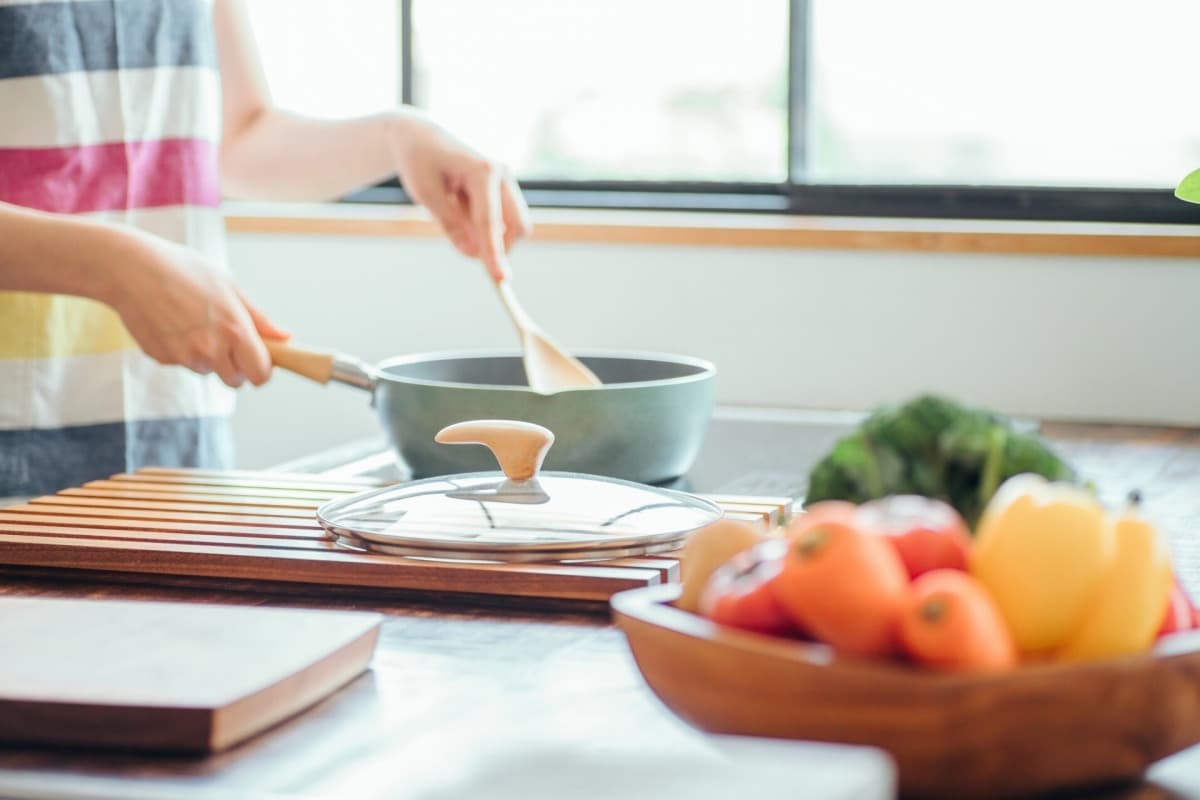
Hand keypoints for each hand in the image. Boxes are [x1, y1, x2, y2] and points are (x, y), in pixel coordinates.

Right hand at [102, 229, 287, 387]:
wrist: (130, 269)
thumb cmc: (183, 270)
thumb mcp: (228, 286)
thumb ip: (258, 318)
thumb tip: (284, 337)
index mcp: (235, 331)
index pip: (261, 375)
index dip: (262, 370)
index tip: (259, 360)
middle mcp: (211, 350)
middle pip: (235, 381)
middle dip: (235, 366)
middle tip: (225, 339)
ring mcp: (184, 357)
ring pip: (206, 370)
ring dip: (206, 356)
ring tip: (192, 321)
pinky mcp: (162, 358)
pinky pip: (182, 363)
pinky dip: (181, 350)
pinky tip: (171, 323)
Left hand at [387, 109, 532, 281]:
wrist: (421, 137)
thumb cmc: (420, 161)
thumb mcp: (426, 193)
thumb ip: (450, 223)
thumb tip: (471, 253)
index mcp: (483, 172)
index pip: (490, 223)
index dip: (494, 254)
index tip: (500, 281)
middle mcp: (502, 175)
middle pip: (517, 227)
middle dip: (498, 246)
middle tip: (463, 245)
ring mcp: (506, 182)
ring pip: (512, 226)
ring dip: (487, 234)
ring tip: (452, 209)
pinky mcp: (503, 189)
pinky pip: (501, 220)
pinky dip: (484, 226)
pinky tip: (459, 205)